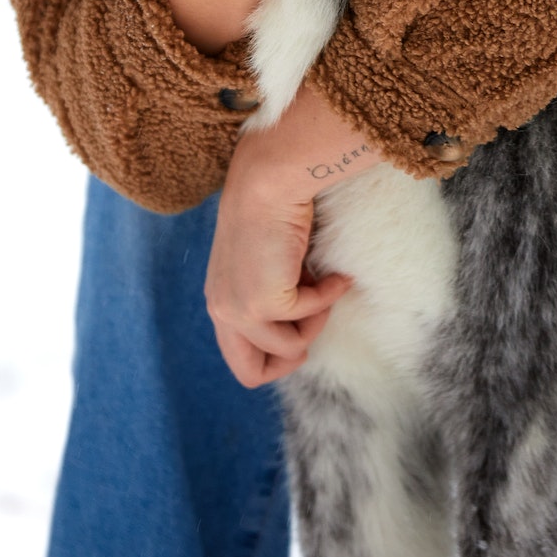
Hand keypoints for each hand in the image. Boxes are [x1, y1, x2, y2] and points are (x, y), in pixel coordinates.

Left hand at [205, 84, 379, 385]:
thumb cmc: (270, 213)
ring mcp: (240, 310)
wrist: (267, 182)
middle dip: (291, 357)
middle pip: (251, 374)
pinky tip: (337, 274)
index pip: (239, 359)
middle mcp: (221, 311)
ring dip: (317, 319)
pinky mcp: (264, 303)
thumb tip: (302, 328)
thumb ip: (271, 297)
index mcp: (219, 302)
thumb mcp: (264, 265)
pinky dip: (330, 296)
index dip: (276, 354)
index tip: (301, 326)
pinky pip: (311, 316)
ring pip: (290, 348)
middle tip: (314, 322)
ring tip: (324, 285)